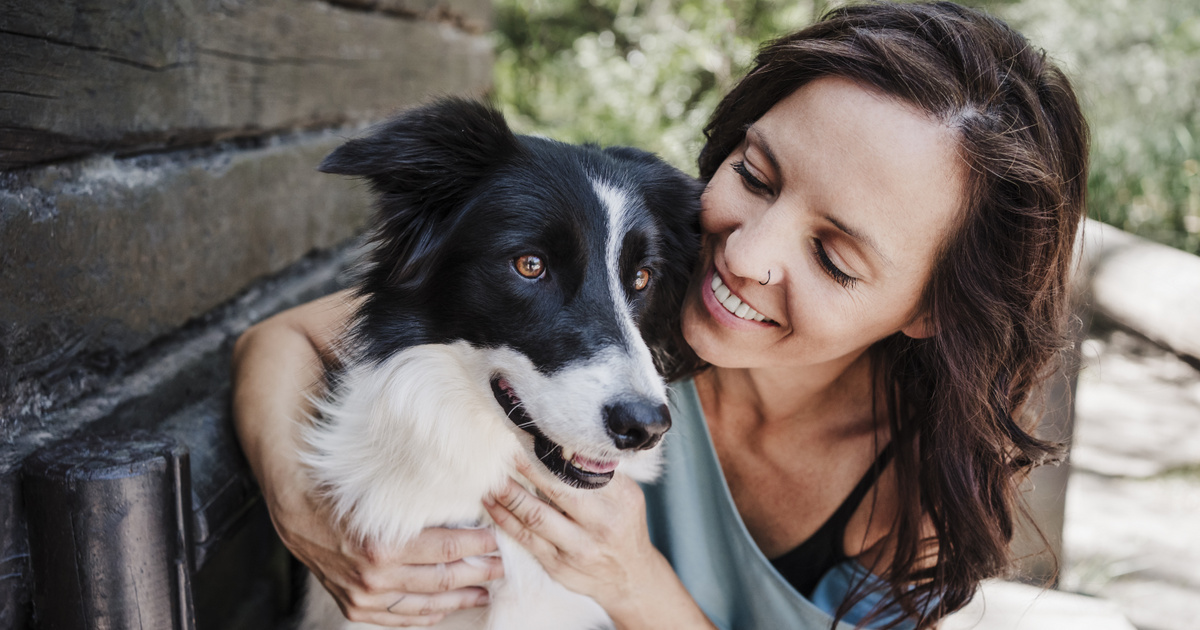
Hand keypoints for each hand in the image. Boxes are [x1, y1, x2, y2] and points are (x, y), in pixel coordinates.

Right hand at [231, 294, 503, 625]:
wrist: (258, 374)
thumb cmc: (300, 358)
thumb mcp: (329, 338)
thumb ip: (374, 346)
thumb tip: (440, 322)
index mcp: (306, 491)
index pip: (382, 545)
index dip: (440, 548)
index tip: (486, 537)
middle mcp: (304, 530)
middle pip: (387, 576)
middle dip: (450, 574)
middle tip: (500, 560)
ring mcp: (307, 550)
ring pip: (376, 597)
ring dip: (434, 596)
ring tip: (484, 581)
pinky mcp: (315, 561)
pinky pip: (358, 605)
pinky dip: (402, 612)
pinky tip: (437, 602)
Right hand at [269, 483, 502, 626]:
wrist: (296, 512)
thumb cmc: (343, 495)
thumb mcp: (383, 496)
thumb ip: (421, 508)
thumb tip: (467, 509)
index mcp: (385, 546)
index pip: (447, 550)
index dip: (477, 547)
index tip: (497, 541)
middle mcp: (376, 577)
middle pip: (442, 580)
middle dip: (477, 574)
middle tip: (500, 568)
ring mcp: (365, 597)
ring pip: (425, 606)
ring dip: (459, 599)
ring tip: (483, 593)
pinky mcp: (355, 607)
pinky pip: (399, 618)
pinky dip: (426, 616)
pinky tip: (444, 610)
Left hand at [481, 457, 663, 616]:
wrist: (630, 577)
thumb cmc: (624, 527)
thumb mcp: (627, 496)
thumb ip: (602, 474)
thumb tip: (569, 445)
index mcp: (620, 500)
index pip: (583, 470)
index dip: (555, 453)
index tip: (534, 437)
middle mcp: (601, 524)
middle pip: (556, 490)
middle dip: (526, 468)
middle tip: (505, 451)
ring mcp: (578, 547)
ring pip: (535, 516)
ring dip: (508, 495)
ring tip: (491, 478)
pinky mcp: (558, 564)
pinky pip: (525, 539)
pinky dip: (505, 519)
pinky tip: (492, 504)